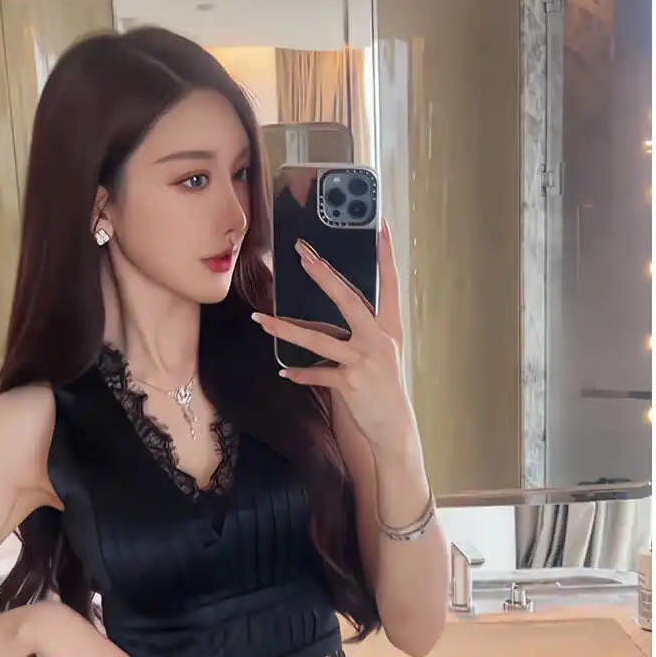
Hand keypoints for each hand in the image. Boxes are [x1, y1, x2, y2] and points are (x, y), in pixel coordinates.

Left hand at [252, 221, 414, 452]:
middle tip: (303, 254)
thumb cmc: (384, 391)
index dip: (387, 256)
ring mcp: (364, 360)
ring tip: (260, 320)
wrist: (394, 429)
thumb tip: (324, 324)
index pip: (390, 284)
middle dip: (322, 275)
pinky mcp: (350, 383)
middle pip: (347, 299)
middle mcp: (378, 339)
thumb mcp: (381, 356)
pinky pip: (317, 374)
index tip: (382, 227)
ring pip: (318, 338)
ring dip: (284, 329)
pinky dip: (299, 375)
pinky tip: (285, 373)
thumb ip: (358, 336)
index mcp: (389, 329)